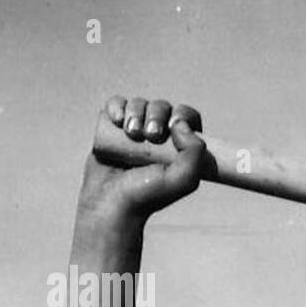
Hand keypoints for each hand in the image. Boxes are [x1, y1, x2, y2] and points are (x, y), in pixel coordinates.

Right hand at [76, 96, 206, 225]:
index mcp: (181, 148)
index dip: (182, 115)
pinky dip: (116, 106)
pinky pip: (116, 104)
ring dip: (136, 111)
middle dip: (156, 114)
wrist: (111, 202)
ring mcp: (135, 132)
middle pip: (162, 107)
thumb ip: (194, 154)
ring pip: (139, 104)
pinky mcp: (112, 129)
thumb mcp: (182, 179)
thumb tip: (181, 124)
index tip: (172, 127)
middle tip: (150, 135)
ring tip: (131, 133)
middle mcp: (159, 138)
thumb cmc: (147, 195)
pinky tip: (118, 120)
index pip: (187, 117)